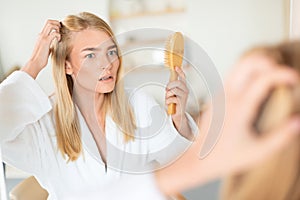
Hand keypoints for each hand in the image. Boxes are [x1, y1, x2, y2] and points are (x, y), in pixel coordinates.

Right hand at [21, 20, 60, 78]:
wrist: (35, 63)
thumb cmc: (40, 58)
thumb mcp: (46, 49)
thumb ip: (49, 45)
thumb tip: (54, 45)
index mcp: (41, 36)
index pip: (47, 24)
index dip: (55, 24)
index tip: (60, 30)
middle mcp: (41, 35)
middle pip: (49, 21)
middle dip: (57, 23)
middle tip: (61, 31)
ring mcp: (43, 37)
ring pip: (50, 25)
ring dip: (57, 28)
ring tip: (59, 36)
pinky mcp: (46, 42)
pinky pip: (54, 33)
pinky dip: (58, 35)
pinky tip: (58, 41)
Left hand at [156, 53, 299, 195]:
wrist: (197, 159)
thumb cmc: (225, 158)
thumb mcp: (258, 152)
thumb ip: (281, 136)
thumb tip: (298, 120)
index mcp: (239, 108)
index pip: (263, 78)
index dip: (283, 73)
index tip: (295, 79)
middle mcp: (227, 96)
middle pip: (247, 62)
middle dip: (269, 61)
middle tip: (283, 73)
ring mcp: (220, 94)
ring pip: (238, 66)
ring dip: (258, 64)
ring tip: (274, 76)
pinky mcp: (217, 97)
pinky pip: (234, 75)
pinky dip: (249, 72)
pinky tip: (258, 85)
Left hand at [165, 67, 189, 135]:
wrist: (177, 114)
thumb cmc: (174, 103)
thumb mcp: (172, 93)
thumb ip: (171, 86)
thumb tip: (170, 79)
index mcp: (183, 87)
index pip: (183, 77)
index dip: (180, 71)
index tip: (175, 67)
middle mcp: (185, 91)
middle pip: (177, 82)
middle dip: (169, 85)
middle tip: (167, 90)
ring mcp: (184, 96)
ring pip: (174, 90)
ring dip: (168, 94)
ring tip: (168, 98)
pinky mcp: (181, 102)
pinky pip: (171, 98)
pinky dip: (168, 101)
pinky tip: (170, 104)